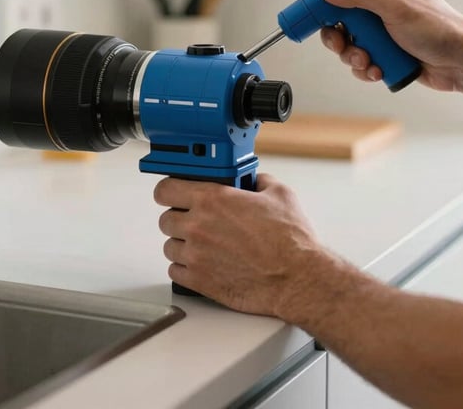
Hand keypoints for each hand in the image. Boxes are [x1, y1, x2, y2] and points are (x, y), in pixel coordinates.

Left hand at [154, 173, 320, 314]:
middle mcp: (198, 225)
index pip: (166, 189)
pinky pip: (175, 271)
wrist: (297, 277)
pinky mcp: (199, 281)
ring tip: (204, 244)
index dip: (170, 190)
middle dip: (180, 217)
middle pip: (165, 218)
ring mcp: (196, 255)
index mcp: (213, 199)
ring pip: (169, 246)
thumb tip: (252, 181)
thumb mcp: (279, 193)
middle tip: (197, 220)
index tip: (174, 193)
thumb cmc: (290, 239)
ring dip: (183, 243)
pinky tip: (202, 263)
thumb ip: (258, 181)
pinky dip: (185, 267)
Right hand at [297, 0, 462, 91]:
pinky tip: (376, 70)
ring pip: (347, 38)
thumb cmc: (439, 28)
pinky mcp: (383, 50)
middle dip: (335, 30)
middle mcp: (381, 1)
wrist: (461, 64)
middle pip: (339, 9)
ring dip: (351, 53)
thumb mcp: (396, 7)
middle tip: (336, 40)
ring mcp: (381, 27)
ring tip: (366, 60)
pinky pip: (358, 57)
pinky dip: (363, 66)